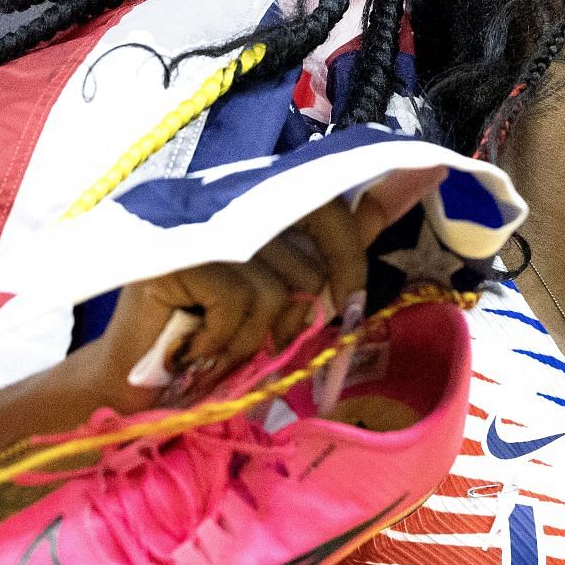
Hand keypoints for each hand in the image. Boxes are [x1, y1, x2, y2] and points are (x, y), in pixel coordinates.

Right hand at [89, 168, 444, 410]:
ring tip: (228, 346)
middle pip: (322, 216)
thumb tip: (386, 217)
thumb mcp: (281, 308)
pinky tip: (200, 348)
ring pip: (287, 277)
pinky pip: (247, 298)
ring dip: (267, 333)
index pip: (325, 188)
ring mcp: (200, 221)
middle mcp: (228, 200)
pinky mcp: (178, 252)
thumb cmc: (211, 350)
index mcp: (254, 207)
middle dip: (343, 273)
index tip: (431, 172)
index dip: (377, 187)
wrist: (134, 393)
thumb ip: (325, 267)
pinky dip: (232, 339)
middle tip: (334, 320)